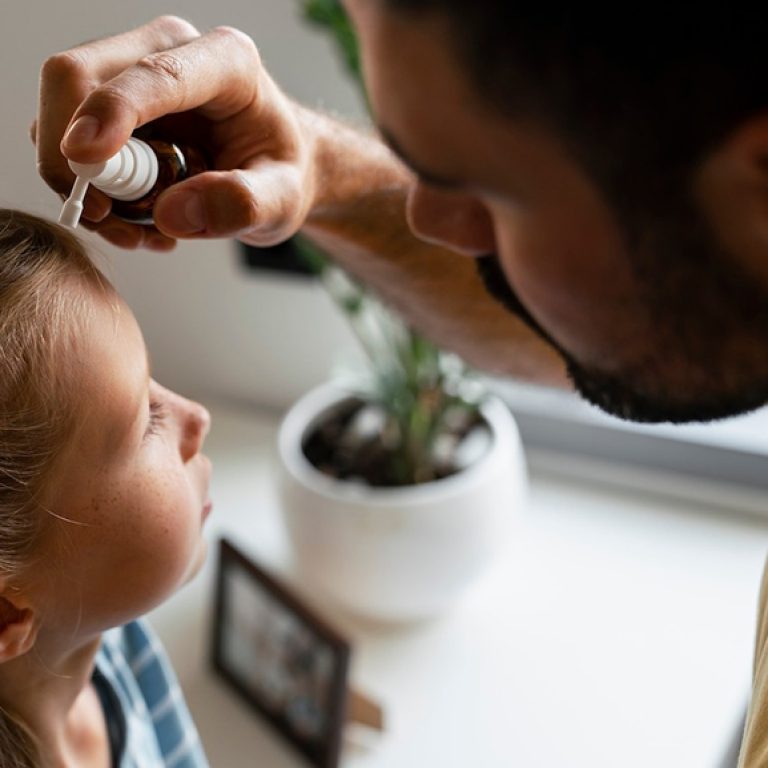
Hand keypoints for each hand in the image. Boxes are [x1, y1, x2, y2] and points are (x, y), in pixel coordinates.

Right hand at [34, 15, 316, 249]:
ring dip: (80, 182)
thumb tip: (170, 214)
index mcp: (227, 62)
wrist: (272, 171)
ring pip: (62, 112)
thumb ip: (243, 204)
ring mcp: (133, 71)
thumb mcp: (283, 199)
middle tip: (109, 219)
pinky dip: (86, 188)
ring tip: (138, 231)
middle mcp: (171, 50)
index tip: (86, 160)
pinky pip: (69, 140)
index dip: (111, 110)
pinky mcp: (111, 102)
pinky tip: (132, 219)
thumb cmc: (281, 174)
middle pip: (78, 76)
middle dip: (74, 155)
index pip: (155, 74)